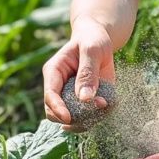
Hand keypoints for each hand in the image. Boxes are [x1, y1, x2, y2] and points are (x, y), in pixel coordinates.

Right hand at [42, 16, 115, 132]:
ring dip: (87, 120)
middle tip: (95, 112)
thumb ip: (88, 73)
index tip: (69, 118)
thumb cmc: (92, 39)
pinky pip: (88, 115)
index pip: (50, 95)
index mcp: (54, 72)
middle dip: (74, 118)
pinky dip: (98, 115)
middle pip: (57, 113)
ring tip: (104, 106)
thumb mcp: (92, 50)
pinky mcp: (85, 99)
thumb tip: (85, 98)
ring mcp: (71, 95)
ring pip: (72, 118)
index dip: (57, 109)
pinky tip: (108, 105)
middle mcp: (59, 87)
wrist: (99, 38)